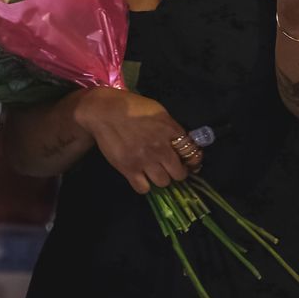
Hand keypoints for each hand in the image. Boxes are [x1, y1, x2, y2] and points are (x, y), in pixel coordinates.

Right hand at [73, 87, 192, 193]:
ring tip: (155, 172)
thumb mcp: (158, 112)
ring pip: (163, 183)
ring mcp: (144, 160)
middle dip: (178, 173)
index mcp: (170, 130)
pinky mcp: (129, 169)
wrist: (105, 111)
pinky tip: (141, 177)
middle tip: (171, 169)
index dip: (193, 161)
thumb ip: (172, 128)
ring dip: (161, 179)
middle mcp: (160, 147)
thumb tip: (183, 143)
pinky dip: (144, 185)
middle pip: (180, 173)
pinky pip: (143, 189)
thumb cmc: (133, 108)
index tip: (190, 164)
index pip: (192, 153)